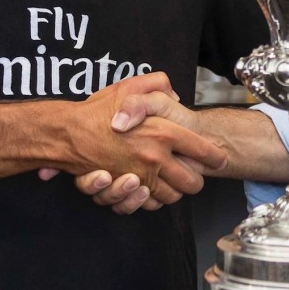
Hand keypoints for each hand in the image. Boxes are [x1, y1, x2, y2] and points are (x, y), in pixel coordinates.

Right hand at [76, 89, 213, 213]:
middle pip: (192, 181)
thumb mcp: (132, 85)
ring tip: (174, 181)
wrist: (68, 133)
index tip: (219, 158)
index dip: (215, 156)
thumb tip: (175, 96)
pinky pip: (149, 204)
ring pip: (172, 197)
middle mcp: (156, 157)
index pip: (203, 150)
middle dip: (196, 180)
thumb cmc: (99, 110)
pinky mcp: (125, 190)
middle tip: (194, 173)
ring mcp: (141, 176)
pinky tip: (152, 189)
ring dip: (175, 192)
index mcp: (164, 132)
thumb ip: (159, 85)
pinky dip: (153, 201)